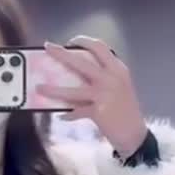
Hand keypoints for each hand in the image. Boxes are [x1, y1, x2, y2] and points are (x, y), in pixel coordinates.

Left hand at [38, 36, 148, 157]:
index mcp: (118, 69)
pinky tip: (62, 115)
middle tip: (48, 47)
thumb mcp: (120, 86)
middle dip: (61, 53)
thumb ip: (103, 75)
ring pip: (72, 90)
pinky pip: (76, 111)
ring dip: (53, 90)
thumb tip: (73, 71)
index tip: (70, 41)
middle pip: (81, 61)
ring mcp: (104, 95)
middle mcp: (112, 78)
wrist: (135, 134)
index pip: (99, 47)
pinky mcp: (98, 112)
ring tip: (39, 88)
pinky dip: (68, 114)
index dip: (83, 41)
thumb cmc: (125, 108)